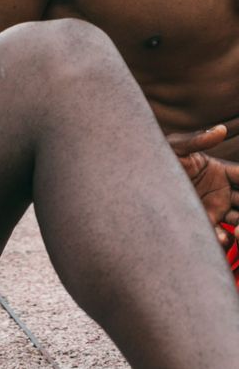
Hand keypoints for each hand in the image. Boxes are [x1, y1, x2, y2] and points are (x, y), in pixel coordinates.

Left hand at [167, 125, 238, 246]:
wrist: (138, 181)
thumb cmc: (158, 158)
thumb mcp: (176, 147)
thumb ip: (198, 140)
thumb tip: (221, 129)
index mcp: (221, 171)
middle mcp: (223, 192)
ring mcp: (215, 210)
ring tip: (238, 230)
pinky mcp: (204, 225)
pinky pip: (221, 236)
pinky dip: (225, 239)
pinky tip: (221, 237)